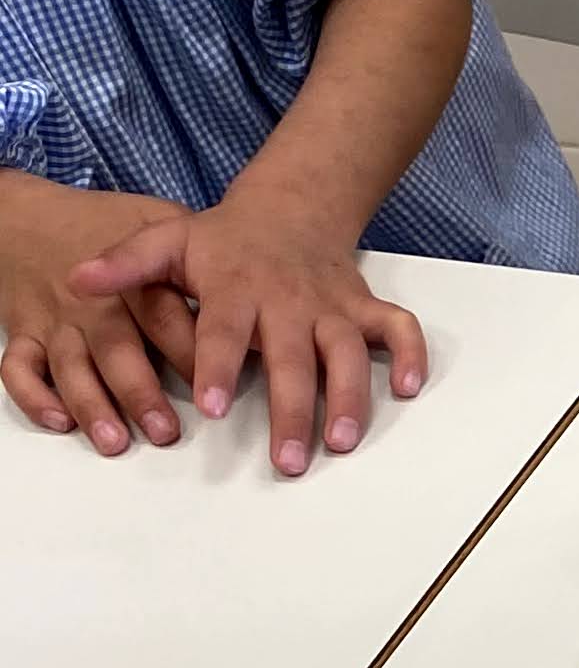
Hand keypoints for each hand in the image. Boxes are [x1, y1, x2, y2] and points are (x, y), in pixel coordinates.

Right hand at [0, 176, 199, 453]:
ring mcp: (56, 320)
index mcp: (133, 279)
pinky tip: (58, 421)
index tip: (214, 391)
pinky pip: (18, 367)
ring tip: (115, 440)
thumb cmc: (107, 226)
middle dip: (140, 392)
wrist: (30, 216)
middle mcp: (93, 303)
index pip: (163, 316)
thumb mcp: (158, 226)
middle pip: (116, 348)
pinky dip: (33, 396)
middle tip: (166, 432)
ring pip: (70, 366)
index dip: (187, 353)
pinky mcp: (24, 333)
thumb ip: (202, 263)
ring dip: (91, 404)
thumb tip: (259, 310)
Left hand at [71, 186, 424, 474]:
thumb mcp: (167, 242)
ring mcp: (332, 305)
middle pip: (294, 359)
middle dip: (293, 410)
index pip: (226, 329)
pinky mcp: (364, 308)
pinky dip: (410, 356)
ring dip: (351, 399)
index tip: (208, 407)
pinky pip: (398, 328)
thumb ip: (126, 265)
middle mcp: (290, 300)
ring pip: (349, 354)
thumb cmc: (224, 240)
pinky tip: (408, 390)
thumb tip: (78, 281)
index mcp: (239, 287)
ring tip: (344, 442)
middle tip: (288, 460)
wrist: (289, 207)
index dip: (217, 366)